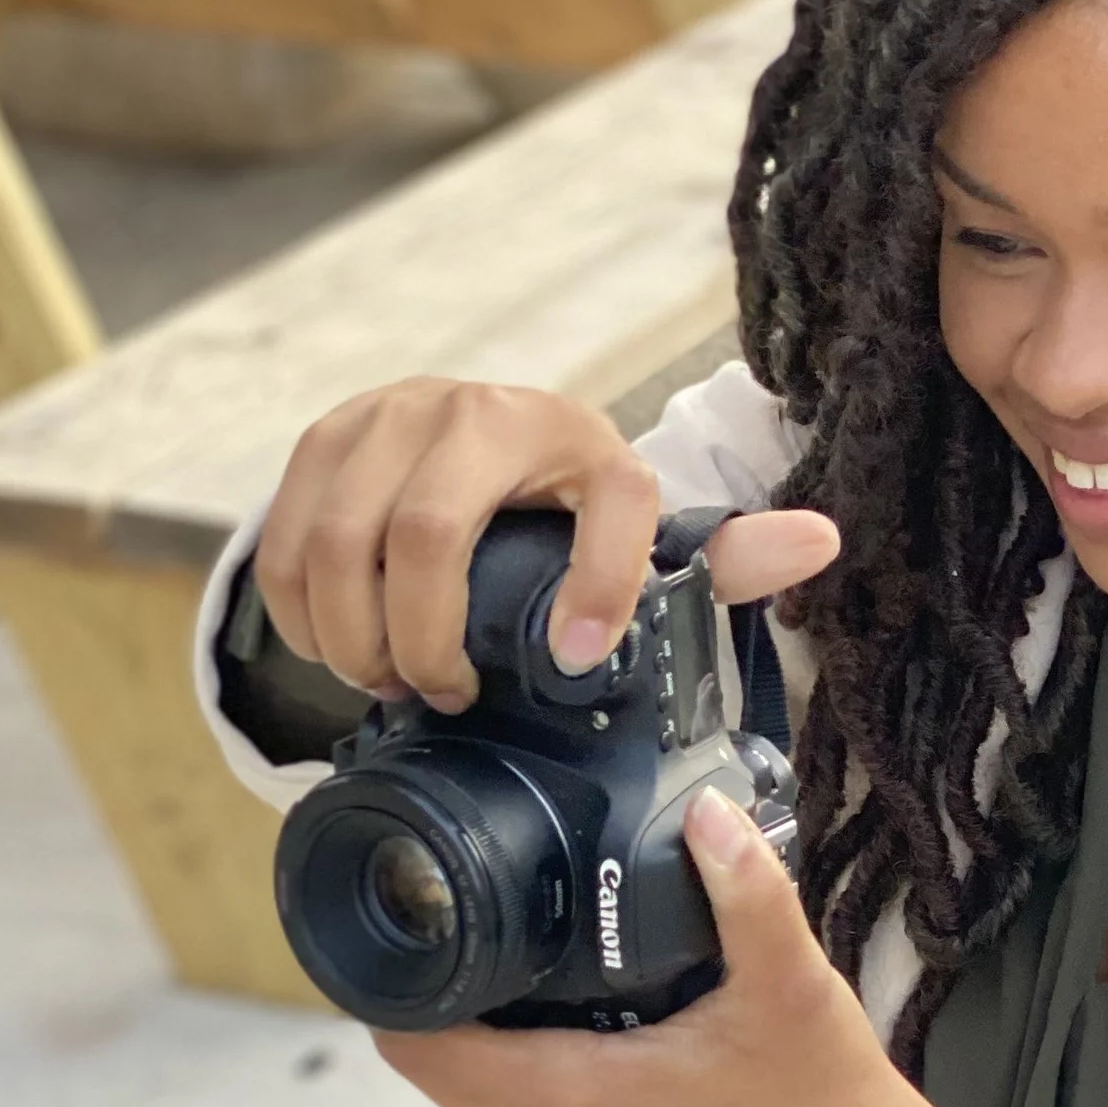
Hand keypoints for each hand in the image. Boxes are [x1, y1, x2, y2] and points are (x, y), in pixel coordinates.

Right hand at [254, 375, 839, 707]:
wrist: (477, 444)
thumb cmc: (571, 512)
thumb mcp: (650, 534)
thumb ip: (723, 557)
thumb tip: (819, 539)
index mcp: (585, 440)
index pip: (612, 506)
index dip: (598, 593)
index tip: (577, 662)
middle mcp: (484, 410)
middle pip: (425, 538)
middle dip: (425, 643)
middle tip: (445, 696)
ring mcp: (391, 412)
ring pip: (340, 543)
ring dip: (357, 638)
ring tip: (391, 682)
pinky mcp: (325, 435)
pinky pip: (288, 540)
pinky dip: (304, 615)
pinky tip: (340, 647)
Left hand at [375, 789, 1029, 1106]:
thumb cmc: (822, 1099)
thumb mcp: (788, 981)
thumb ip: (743, 890)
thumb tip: (705, 809)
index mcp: (574, 1097)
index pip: (420, 1049)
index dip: (395, 984)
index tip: (409, 911)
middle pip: (431, 1067)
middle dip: (428, 993)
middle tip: (451, 906)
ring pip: (469, 1091)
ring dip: (466, 1029)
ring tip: (497, 946)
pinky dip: (508, 1060)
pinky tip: (552, 1003)